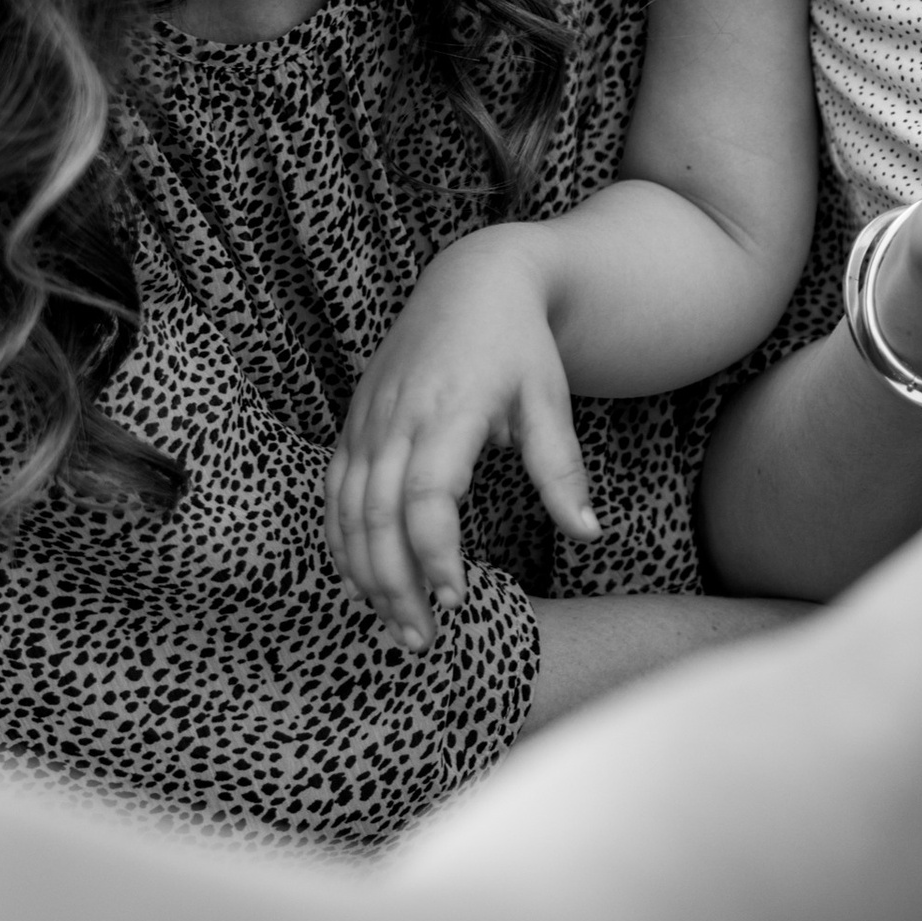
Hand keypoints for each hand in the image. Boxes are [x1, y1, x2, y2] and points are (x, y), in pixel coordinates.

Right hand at [327, 230, 596, 650]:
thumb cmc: (519, 344)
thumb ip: (561, 469)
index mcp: (448, 411)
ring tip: (396, 624)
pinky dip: (341, 542)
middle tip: (423, 640)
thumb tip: (588, 533)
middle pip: (375, 516)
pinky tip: (363, 581)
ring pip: (346, 511)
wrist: (471, 279)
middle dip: (395, 586)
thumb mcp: (550, 399)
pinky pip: (333, 493)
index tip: (457, 598)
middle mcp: (397, 418)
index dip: (433, 554)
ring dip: (365, 574)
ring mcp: (368, 421)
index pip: (425, 497)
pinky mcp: (354, 424)